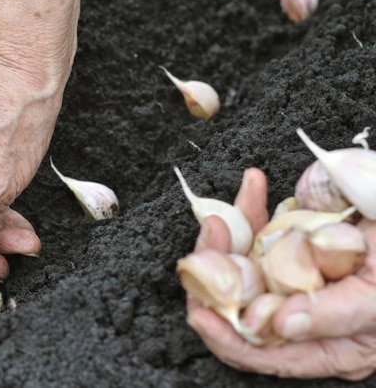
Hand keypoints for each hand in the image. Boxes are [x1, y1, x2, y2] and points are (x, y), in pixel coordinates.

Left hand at [187, 168, 375, 379]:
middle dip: (215, 274)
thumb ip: (336, 313)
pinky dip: (251, 209)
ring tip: (221, 217)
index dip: (226, 337)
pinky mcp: (292, 243)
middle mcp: (302, 315)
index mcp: (328, 345)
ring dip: (226, 237)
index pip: (263, 353)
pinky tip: (254, 185)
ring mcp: (292, 277)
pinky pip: (258, 231)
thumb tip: (284, 325)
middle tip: (210, 242)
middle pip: (238, 306)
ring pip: (239, 265)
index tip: (201, 314)